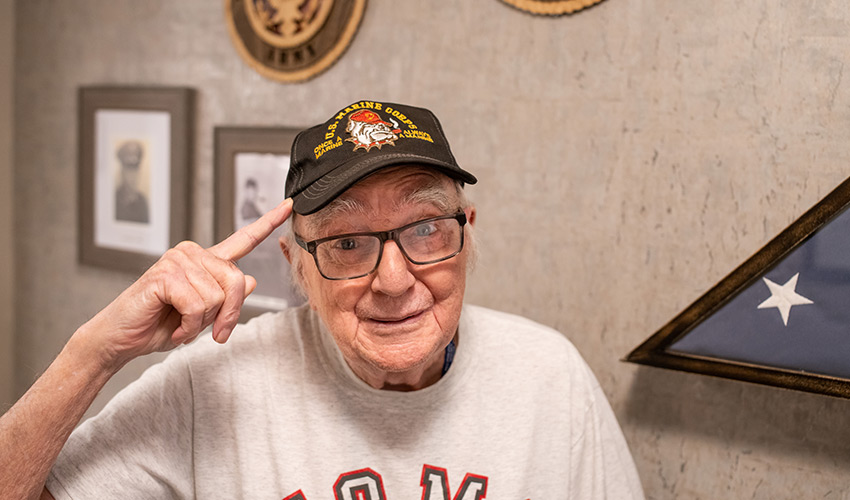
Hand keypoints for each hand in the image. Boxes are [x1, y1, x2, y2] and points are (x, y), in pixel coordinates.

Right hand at [81, 199, 293, 370]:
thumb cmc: (159, 325)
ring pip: (217, 297)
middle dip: (227, 315)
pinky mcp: (165, 275)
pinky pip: (197, 306)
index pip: (243, 238)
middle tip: (211, 332)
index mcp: (205, 261)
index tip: (289, 204)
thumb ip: (226, 297)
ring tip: (181, 325)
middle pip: (237, 281)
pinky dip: (189, 327)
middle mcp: (193, 254)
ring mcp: (178, 261)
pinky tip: (174, 327)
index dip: (268, 223)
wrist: (121, 339)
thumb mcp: (203, 315)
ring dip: (201, 323)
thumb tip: (253, 280)